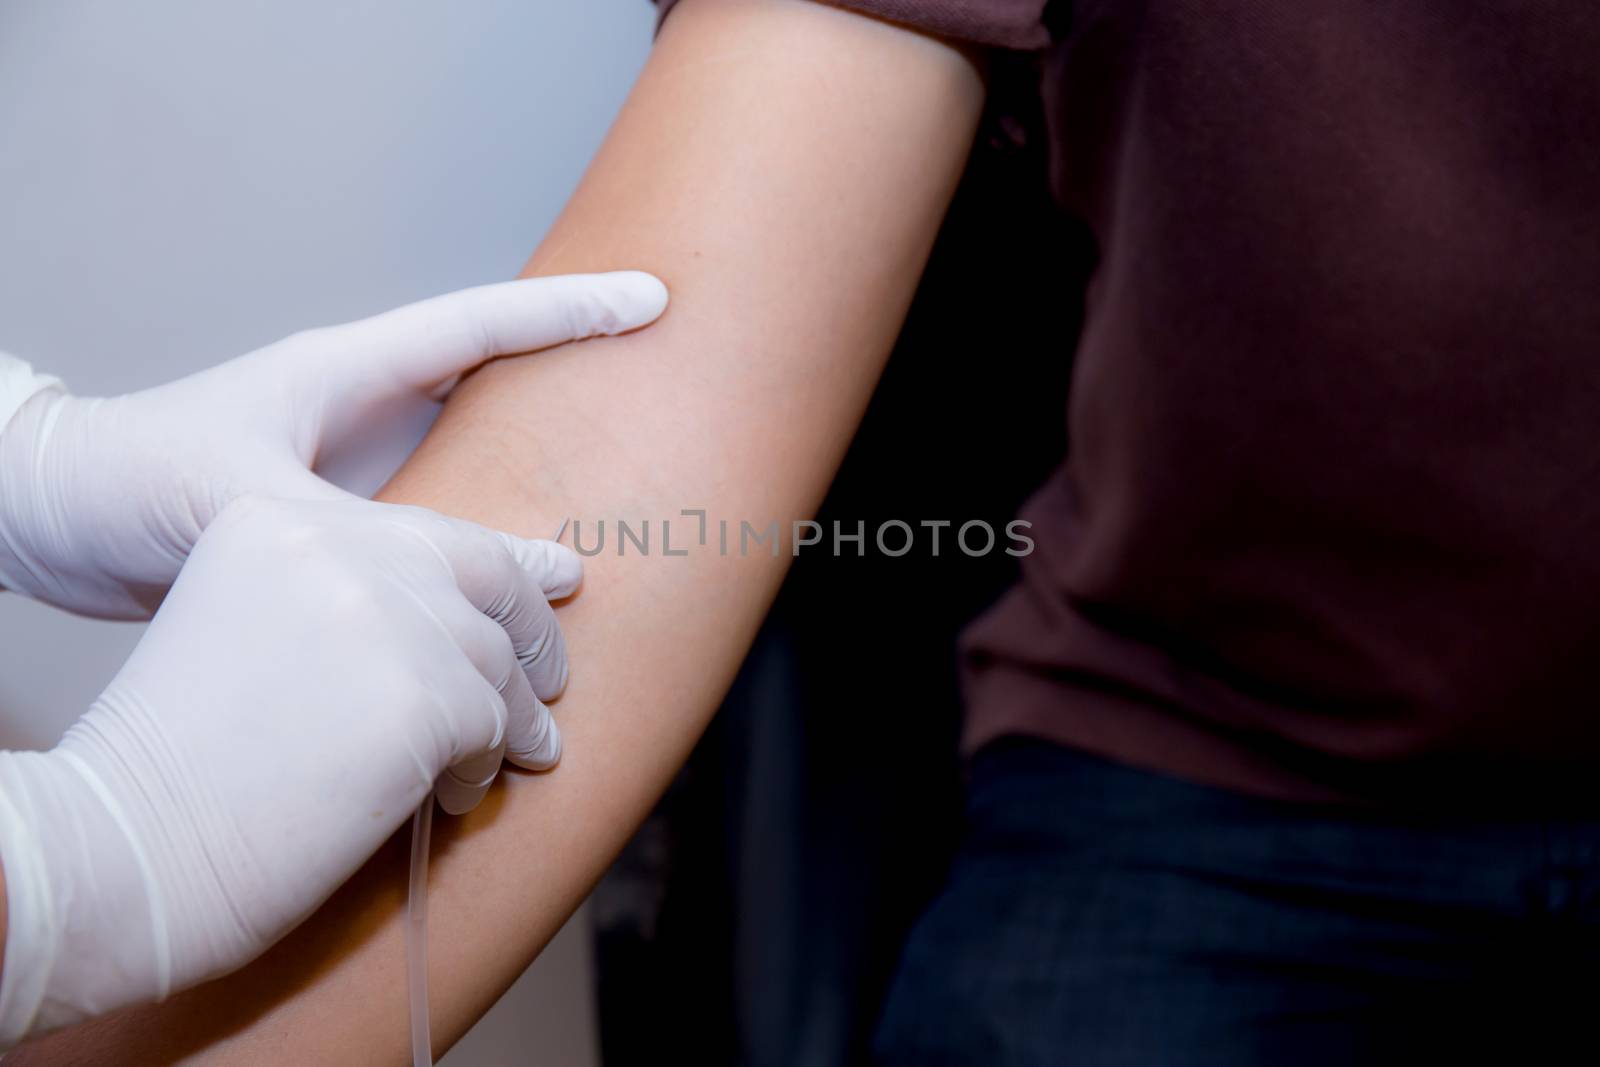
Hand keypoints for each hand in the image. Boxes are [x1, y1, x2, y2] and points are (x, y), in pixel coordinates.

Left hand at [0, 272, 664, 617]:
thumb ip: (355, 534)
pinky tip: (516, 582)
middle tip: (659, 381)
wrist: (54, 523)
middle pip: (492, 379)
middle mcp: (360, 411)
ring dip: (536, 473)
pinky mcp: (340, 524)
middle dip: (575, 375)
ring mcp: (353, 467)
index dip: (569, 313)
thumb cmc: (128, 484)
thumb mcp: (244, 500)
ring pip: (471, 457)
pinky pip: (436, 523)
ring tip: (611, 499)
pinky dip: (482, 543)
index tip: (647, 300)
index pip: (478, 326)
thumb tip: (468, 578)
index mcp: (344, 374)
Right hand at [0, 495, 580, 1043]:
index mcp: (278, 519)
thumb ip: (340, 599)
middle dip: (531, 629)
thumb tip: (461, 624)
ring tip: (512, 754)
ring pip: (494, 660)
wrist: (122, 845)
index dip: (506, 558)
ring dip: (511, 717)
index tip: (557, 573)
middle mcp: (338, 549)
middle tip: (553, 676)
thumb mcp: (246, 627)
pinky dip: (483, 766)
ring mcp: (387, 618)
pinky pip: (494, 727)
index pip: (427, 531)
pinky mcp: (424, 697)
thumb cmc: (175, 760)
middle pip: (483, 574)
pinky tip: (452, 795)